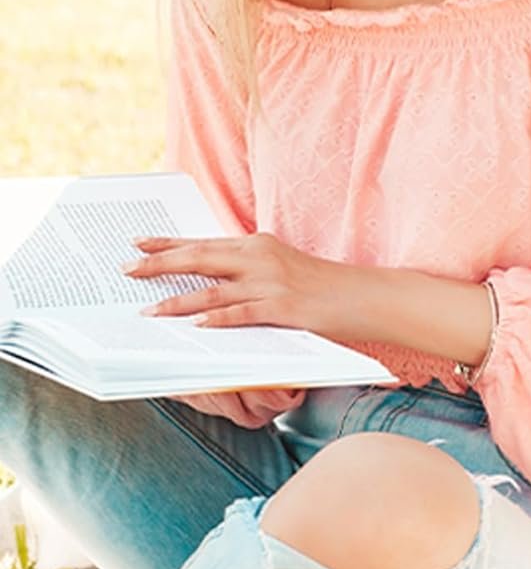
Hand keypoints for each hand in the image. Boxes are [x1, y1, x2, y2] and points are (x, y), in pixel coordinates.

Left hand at [124, 233, 361, 335]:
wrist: (366, 296)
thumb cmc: (326, 288)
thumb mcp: (283, 270)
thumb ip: (249, 272)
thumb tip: (212, 285)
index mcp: (259, 245)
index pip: (204, 242)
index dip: (169, 243)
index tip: (137, 243)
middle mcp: (261, 257)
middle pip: (200, 258)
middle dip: (160, 264)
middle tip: (127, 269)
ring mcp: (272, 282)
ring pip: (213, 289)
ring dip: (176, 300)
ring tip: (148, 310)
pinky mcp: (283, 307)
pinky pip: (241, 314)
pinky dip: (215, 319)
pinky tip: (194, 326)